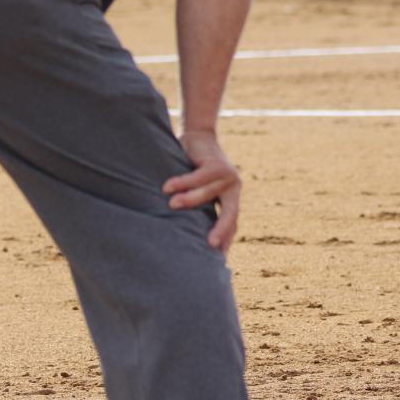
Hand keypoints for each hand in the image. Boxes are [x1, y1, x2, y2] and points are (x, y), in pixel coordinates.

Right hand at [165, 130, 242, 251]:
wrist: (200, 138)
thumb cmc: (195, 171)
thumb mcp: (199, 192)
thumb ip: (197, 209)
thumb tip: (180, 236)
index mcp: (231, 199)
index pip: (232, 224)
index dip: (226, 241)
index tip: (219, 260)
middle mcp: (233, 189)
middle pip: (230, 213)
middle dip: (221, 229)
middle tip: (210, 245)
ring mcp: (227, 175)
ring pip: (207, 192)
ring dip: (189, 199)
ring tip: (171, 204)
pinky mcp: (215, 162)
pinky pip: (197, 175)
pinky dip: (182, 181)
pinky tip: (167, 186)